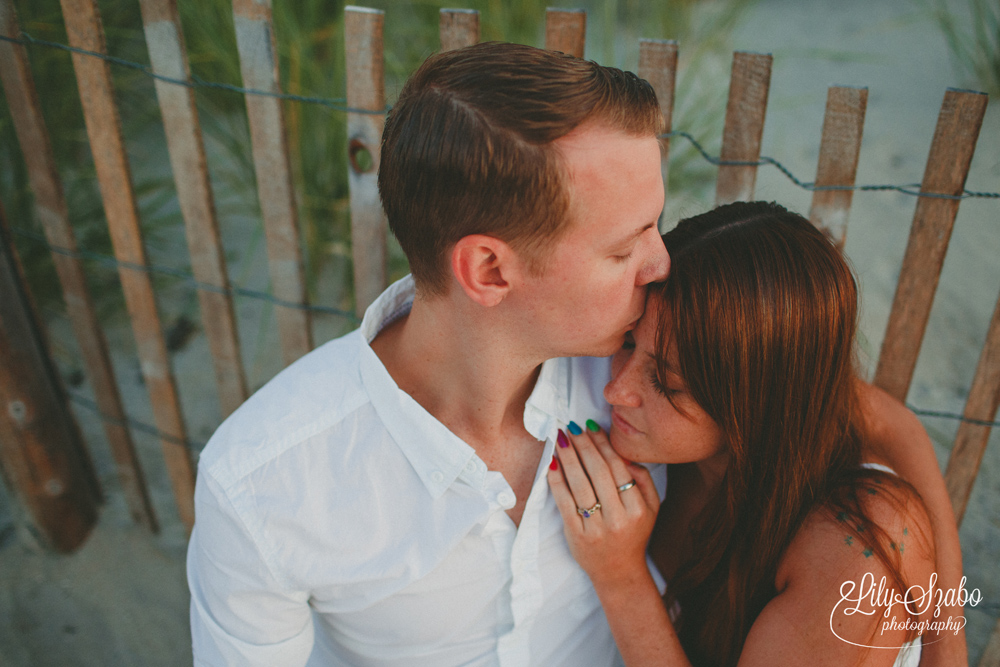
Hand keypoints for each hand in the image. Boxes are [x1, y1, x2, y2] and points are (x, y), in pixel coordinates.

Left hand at [547, 421, 659, 588]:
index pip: (618, 467)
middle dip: (584, 445)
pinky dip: (557, 481)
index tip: (591, 427)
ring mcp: (596, 527)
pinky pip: (564, 502)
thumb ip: (644, 480)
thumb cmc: (633, 534)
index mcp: (638, 508)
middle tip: (572, 427)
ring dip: (569, 457)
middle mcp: (618, 518)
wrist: (619, 573)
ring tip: (561, 438)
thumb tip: (624, 455)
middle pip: (598, 472)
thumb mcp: (652, 509)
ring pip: (580, 484)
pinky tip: (552, 463)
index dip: (603, 444)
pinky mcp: (576, 535)